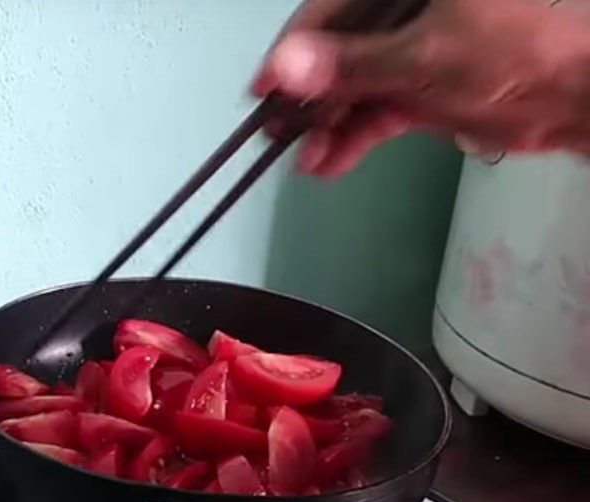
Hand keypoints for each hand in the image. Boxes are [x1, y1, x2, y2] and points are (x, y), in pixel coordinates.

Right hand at [253, 0, 589, 175]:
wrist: (566, 96)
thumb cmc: (507, 53)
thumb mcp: (422, 57)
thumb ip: (352, 64)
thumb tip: (286, 67)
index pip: (329, 12)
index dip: (291, 53)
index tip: (262, 91)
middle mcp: (397, 14)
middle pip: (334, 55)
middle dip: (307, 99)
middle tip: (277, 135)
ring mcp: (405, 55)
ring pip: (351, 91)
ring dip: (326, 129)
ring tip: (303, 162)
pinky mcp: (414, 92)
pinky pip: (372, 116)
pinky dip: (352, 141)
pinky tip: (328, 166)